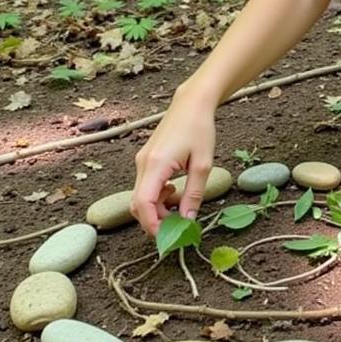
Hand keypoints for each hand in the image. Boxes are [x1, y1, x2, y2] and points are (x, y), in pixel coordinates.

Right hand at [130, 91, 215, 234]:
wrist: (191, 104)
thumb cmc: (199, 129)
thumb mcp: (203, 164)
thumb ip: (194, 194)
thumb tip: (187, 220)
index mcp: (156, 164)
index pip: (143, 203)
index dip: (152, 224)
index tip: (167, 237)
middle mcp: (143, 164)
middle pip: (137, 204)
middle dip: (154, 220)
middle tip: (177, 226)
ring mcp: (141, 161)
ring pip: (140, 196)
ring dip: (156, 208)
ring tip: (179, 204)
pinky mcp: (145, 159)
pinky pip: (144, 186)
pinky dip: (155, 196)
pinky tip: (173, 190)